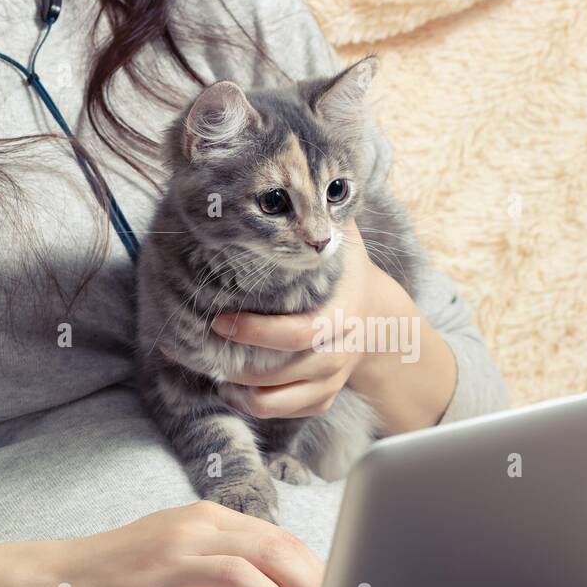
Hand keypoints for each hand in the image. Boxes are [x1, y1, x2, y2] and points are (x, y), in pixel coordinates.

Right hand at [33, 501, 323, 586]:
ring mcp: (161, 572)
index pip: (273, 537)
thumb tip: (289, 567)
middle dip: (307, 583)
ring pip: (234, 578)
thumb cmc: (126, 562)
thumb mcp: (181, 539)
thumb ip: (229, 547)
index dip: (312, 566)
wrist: (56, 578)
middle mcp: (185, 537)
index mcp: (203, 519)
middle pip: (264, 551)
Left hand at [211, 220, 422, 420]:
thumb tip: (292, 173)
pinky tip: (236, 391)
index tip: (220, 321)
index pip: (301, 333)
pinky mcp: (326, 396)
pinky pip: (294, 413)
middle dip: (239, 365)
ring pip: (284, 401)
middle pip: (286, 371)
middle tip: (203, 346)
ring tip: (214, 374)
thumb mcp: (345, 240)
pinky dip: (263, 408)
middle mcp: (340, 350)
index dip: (257, 333)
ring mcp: (333, 378)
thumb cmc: (347, 272)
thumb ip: (322, 214)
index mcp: (343, 313)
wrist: (383, 316)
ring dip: (244, 394)